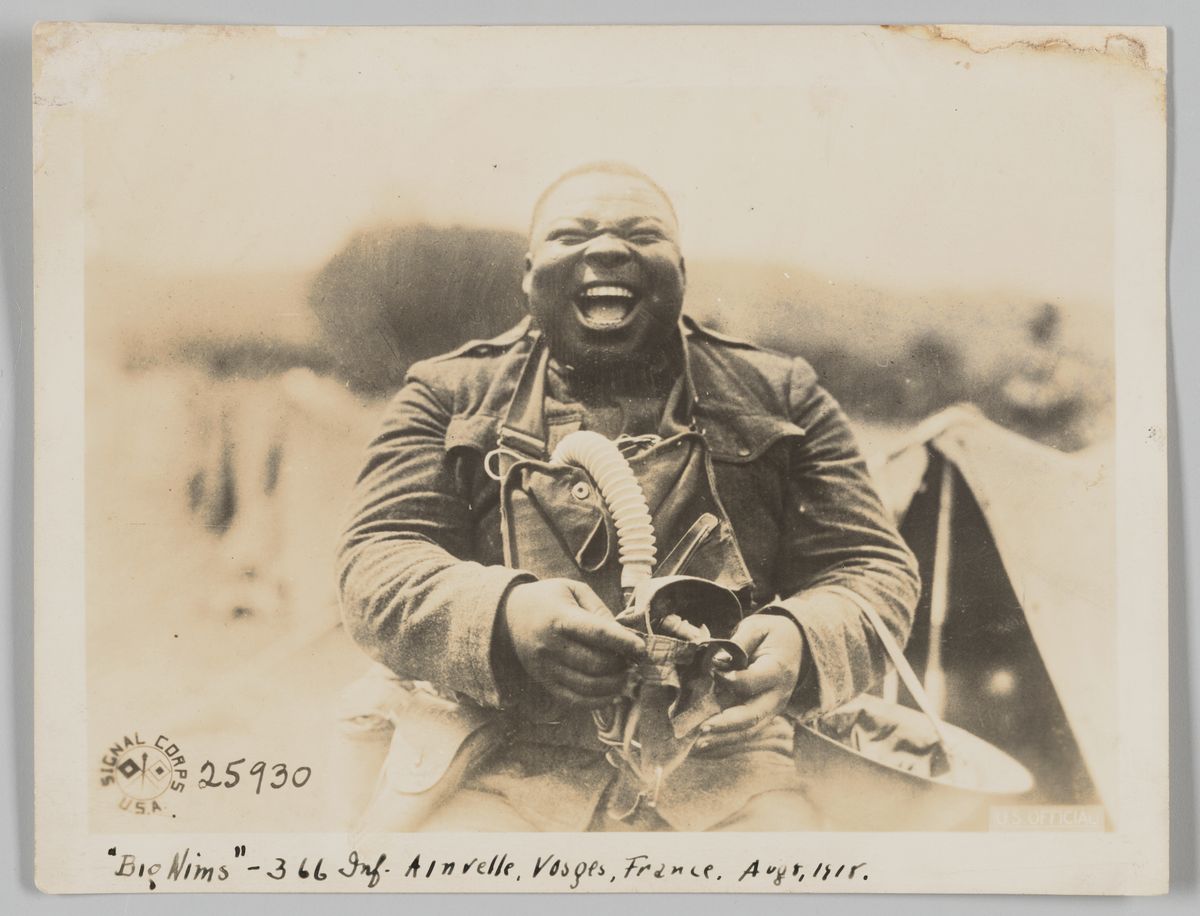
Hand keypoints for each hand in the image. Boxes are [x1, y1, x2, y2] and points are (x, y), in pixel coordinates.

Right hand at [500, 579, 644, 707]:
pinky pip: (575, 701)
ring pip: (588, 686)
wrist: (510, 615)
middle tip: (632, 660)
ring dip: (615, 684)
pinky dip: (599, 701)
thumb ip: (599, 609)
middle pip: (595, 664)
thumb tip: (624, 635)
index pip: (597, 633)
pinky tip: (613, 693)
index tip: (642, 649)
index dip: (624, 643)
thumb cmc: (549, 599)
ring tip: (626, 675)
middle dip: (621, 665)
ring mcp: (546, 668)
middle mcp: (550, 646)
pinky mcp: (545, 683)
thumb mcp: (573, 590)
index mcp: (558, 617)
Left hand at [694, 613, 803, 754]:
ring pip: (750, 729)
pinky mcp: (766, 714)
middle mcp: (778, 694)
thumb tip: (717, 662)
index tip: (713, 672)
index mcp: (778, 669)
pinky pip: (748, 730)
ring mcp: (773, 708)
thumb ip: (738, 643)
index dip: (730, 679)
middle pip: (753, 715)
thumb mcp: (758, 627)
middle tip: (703, 728)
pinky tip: (708, 742)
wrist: (799, 646)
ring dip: (724, 738)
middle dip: (726, 724)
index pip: (751, 681)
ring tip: (700, 743)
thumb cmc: (773, 635)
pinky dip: (728, 738)